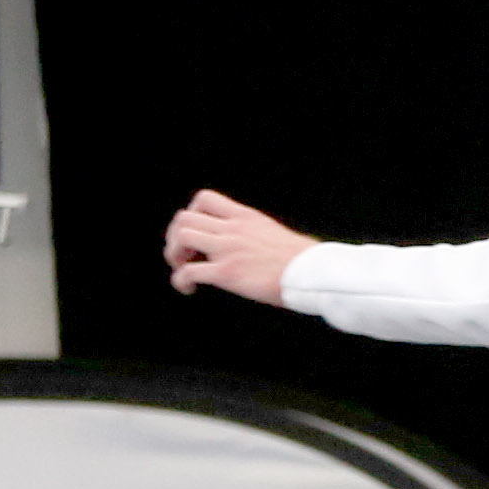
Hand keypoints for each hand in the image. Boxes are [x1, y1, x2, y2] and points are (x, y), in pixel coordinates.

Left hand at [164, 189, 319, 303]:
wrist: (314, 273)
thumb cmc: (303, 261)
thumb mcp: (275, 234)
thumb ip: (255, 234)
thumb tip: (255, 246)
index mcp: (245, 218)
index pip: (204, 199)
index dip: (191, 215)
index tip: (198, 234)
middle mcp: (232, 229)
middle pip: (183, 218)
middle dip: (175, 237)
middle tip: (184, 255)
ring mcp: (228, 250)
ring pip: (181, 237)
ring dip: (174, 255)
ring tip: (184, 268)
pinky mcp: (226, 272)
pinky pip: (188, 272)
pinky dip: (180, 281)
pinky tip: (188, 289)